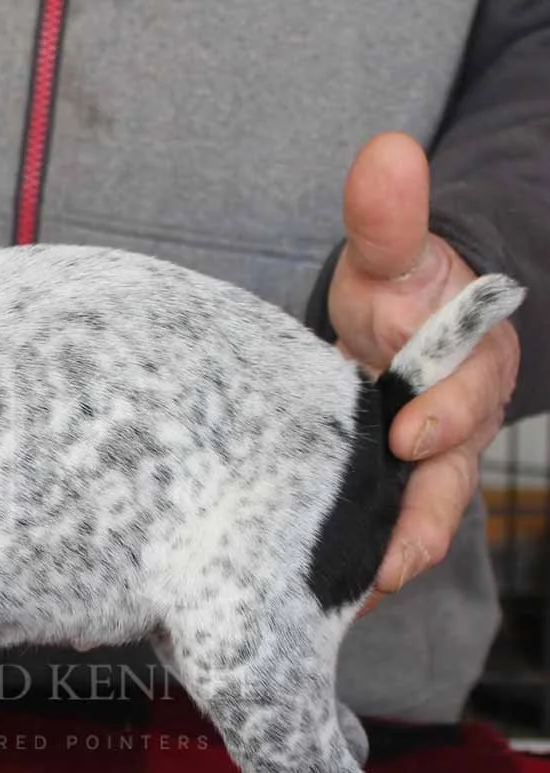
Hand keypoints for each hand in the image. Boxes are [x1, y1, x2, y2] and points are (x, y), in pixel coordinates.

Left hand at [328, 132, 518, 610]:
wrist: (404, 323)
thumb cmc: (403, 290)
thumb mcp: (393, 254)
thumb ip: (390, 218)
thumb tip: (384, 154)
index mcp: (469, 364)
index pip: (466, 391)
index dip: (442, 414)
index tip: (408, 433)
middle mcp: (456, 425)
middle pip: (449, 481)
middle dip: (421, 522)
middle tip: (387, 564)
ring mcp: (426, 467)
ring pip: (417, 518)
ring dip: (389, 559)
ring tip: (352, 598)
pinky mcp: (392, 492)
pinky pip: (383, 531)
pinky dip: (361, 562)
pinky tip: (323, 593)